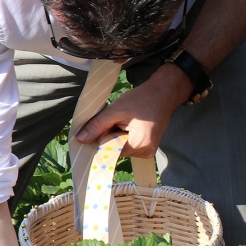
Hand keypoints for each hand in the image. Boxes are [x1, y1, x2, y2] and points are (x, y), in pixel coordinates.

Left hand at [73, 67, 190, 158]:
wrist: (165, 92)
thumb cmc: (142, 98)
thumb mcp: (116, 110)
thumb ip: (97, 125)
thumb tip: (80, 140)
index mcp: (139, 145)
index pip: (109, 150)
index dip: (102, 137)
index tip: (103, 124)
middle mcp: (145, 152)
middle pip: (115, 150)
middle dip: (110, 135)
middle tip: (117, 118)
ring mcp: (148, 151)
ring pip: (121, 148)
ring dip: (117, 135)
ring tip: (126, 120)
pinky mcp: (149, 147)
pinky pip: (129, 145)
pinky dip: (125, 136)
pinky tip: (131, 123)